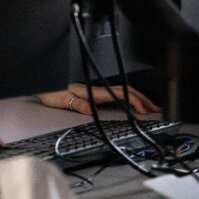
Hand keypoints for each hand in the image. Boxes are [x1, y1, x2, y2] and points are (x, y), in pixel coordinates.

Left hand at [37, 83, 159, 115]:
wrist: (43, 88)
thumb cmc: (51, 94)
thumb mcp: (63, 101)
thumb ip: (78, 105)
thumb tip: (90, 110)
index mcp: (93, 91)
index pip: (120, 94)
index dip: (135, 101)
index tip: (145, 110)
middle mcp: (96, 91)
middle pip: (126, 91)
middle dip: (142, 99)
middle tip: (155, 109)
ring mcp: (96, 93)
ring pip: (123, 92)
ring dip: (137, 99)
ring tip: (148, 107)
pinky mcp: (94, 96)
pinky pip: (116, 96)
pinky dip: (128, 100)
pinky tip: (131, 106)